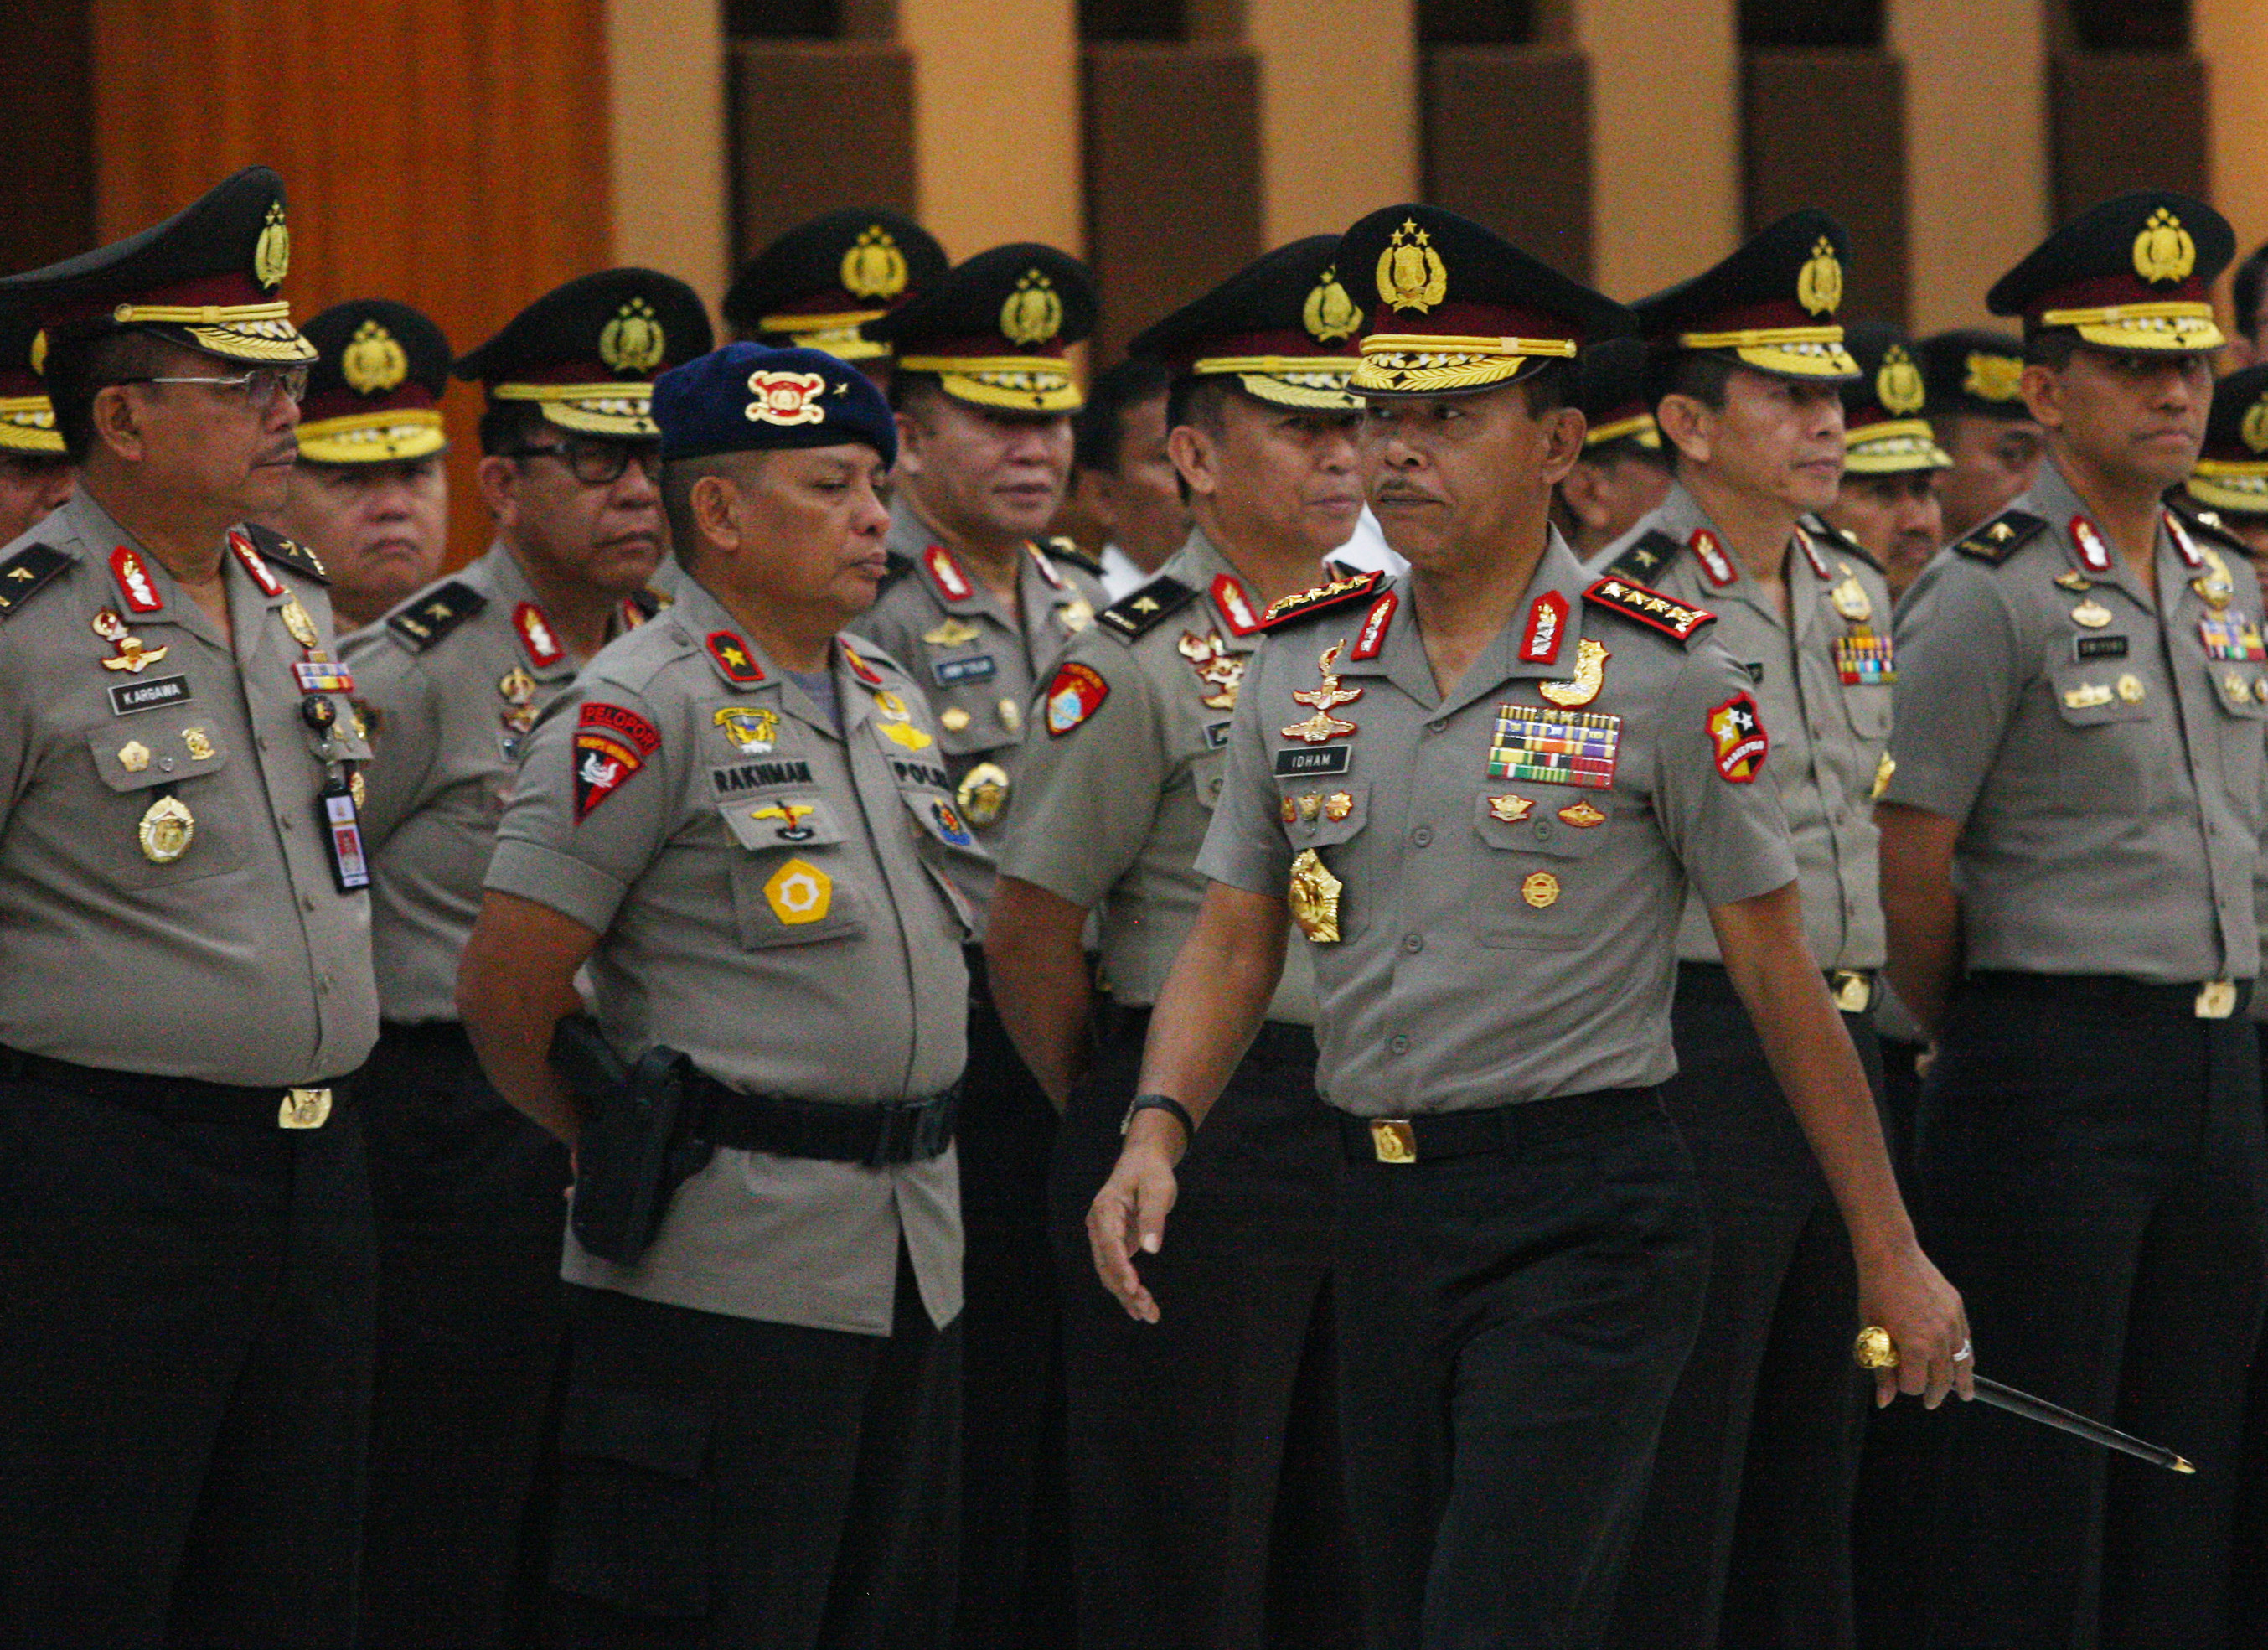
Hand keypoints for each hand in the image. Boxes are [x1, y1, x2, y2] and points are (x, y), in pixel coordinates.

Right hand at [1086, 1112, 1184, 1322]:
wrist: (1143, 1161)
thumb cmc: (1151, 1172)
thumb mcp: (1158, 1189)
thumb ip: (1154, 1217)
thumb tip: (1151, 1249)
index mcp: (1105, 1209)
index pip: (1109, 1244)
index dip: (1121, 1268)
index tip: (1134, 1289)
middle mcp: (1098, 1225)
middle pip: (1106, 1264)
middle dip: (1125, 1290)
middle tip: (1147, 1311)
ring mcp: (1103, 1236)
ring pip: (1109, 1272)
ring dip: (1126, 1295)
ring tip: (1148, 1315)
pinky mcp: (1113, 1243)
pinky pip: (1117, 1269)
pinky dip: (1127, 1288)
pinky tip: (1139, 1306)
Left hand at [1858, 1241, 1972, 1408]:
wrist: (1892, 1256)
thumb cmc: (1876, 1293)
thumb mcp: (1872, 1333)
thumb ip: (1882, 1370)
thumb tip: (1884, 1402)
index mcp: (1915, 1347)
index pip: (1914, 1385)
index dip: (1904, 1387)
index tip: (1898, 1383)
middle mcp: (1939, 1339)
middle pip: (1942, 1380)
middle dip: (1935, 1394)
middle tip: (1931, 1402)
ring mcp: (1952, 1324)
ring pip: (1962, 1363)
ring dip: (1962, 1382)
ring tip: (1965, 1394)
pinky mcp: (1957, 1310)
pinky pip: (1966, 1341)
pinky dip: (1966, 1356)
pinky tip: (1964, 1364)